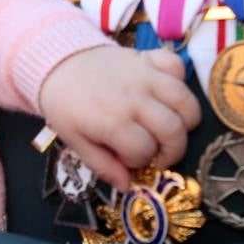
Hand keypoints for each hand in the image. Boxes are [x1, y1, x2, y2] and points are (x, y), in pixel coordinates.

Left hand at [38, 45, 200, 189]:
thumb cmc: (65, 106)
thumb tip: (127, 186)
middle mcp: (135, 98)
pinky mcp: (148, 57)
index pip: (146, 150)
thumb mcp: (75, 141)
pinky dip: (179, 80)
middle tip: (159, 153)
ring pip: (187, 101)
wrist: (56, 63)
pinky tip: (164, 94)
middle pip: (174, 130)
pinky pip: (177, 66)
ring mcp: (145, 75)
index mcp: (113, 121)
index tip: (128, 158)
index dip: (140, 161)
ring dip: (185, 120)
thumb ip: (102, 166)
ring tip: (168, 127)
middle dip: (172, 150)